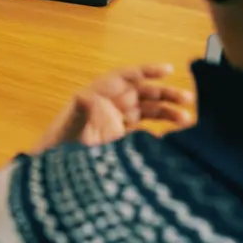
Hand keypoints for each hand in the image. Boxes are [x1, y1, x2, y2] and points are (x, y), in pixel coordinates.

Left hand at [33, 64, 193, 152]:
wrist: (54, 172)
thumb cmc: (60, 147)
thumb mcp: (71, 127)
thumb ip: (82, 113)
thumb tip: (86, 97)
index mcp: (97, 95)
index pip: (125, 77)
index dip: (146, 71)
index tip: (167, 70)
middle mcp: (108, 106)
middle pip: (142, 93)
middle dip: (165, 94)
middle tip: (188, 99)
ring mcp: (115, 122)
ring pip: (146, 111)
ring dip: (167, 114)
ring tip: (187, 121)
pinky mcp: (119, 140)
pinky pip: (142, 131)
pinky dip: (158, 132)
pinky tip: (172, 140)